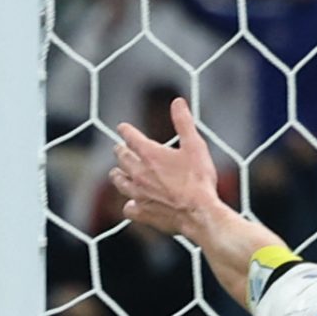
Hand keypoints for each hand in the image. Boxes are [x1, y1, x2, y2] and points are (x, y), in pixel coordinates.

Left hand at [110, 96, 222, 240]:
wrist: (199, 213)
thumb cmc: (198, 179)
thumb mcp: (195, 146)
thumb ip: (184, 123)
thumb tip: (177, 102)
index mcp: (150, 155)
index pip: (131, 137)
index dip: (125, 130)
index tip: (122, 128)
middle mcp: (139, 174)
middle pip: (122, 159)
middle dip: (120, 151)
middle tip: (119, 149)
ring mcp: (139, 194)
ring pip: (120, 183)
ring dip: (118, 176)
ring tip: (117, 174)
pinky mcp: (142, 213)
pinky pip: (128, 208)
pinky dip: (129, 204)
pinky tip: (131, 203)